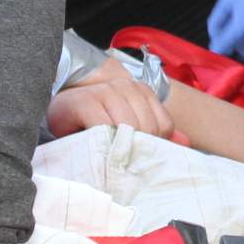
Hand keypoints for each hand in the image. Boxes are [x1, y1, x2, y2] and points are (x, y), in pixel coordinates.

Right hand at [46, 74, 175, 140]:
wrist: (57, 111)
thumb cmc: (93, 121)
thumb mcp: (127, 125)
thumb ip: (156, 132)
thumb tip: (185, 143)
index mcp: (141, 90)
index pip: (164, 124)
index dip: (154, 144)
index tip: (136, 152)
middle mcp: (126, 85)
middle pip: (148, 127)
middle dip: (137, 148)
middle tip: (121, 157)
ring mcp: (104, 91)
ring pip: (129, 126)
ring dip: (120, 146)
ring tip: (109, 153)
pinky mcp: (84, 101)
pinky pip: (104, 126)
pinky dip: (103, 141)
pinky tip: (96, 146)